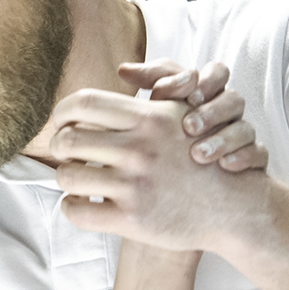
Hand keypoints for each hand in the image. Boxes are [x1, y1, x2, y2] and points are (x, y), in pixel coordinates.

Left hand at [48, 69, 268, 249]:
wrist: (232, 208)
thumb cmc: (201, 156)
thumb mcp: (183, 114)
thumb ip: (153, 91)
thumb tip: (122, 69)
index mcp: (148, 119)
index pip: (83, 103)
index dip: (62, 111)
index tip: (60, 122)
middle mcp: (139, 150)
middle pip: (66, 140)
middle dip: (56, 146)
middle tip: (60, 151)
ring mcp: (135, 186)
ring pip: (67, 177)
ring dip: (63, 177)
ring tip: (71, 178)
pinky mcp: (132, 220)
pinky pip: (77, 212)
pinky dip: (71, 207)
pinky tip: (79, 204)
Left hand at [117, 60, 268, 171]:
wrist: (187, 177)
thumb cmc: (171, 133)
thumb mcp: (160, 106)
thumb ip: (151, 83)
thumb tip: (124, 70)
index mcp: (209, 92)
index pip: (217, 73)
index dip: (205, 80)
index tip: (184, 93)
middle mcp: (228, 111)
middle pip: (234, 99)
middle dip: (212, 111)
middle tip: (189, 126)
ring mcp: (242, 134)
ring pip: (245, 128)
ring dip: (223, 139)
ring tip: (198, 154)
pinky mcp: (252, 159)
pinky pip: (258, 154)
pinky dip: (243, 158)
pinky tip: (225, 166)